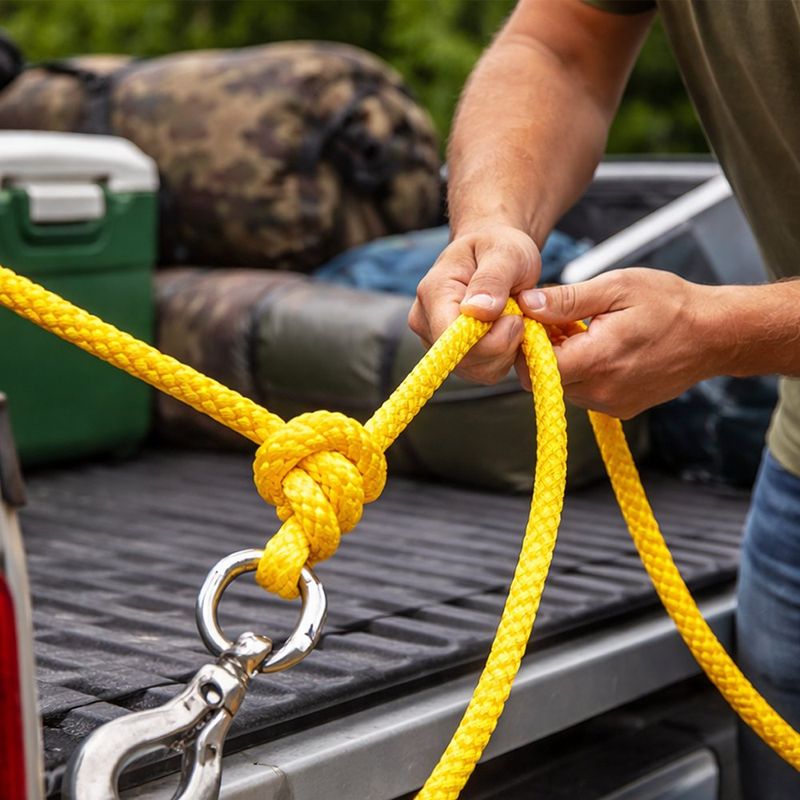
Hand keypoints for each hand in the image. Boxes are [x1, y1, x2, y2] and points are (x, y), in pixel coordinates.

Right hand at [409, 224, 540, 386]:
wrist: (493, 254)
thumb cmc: (498, 248)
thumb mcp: (505, 252)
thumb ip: (492, 279)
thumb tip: (478, 311)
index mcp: (433, 293)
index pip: (451, 338)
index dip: (489, 339)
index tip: (515, 317)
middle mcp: (425, 321)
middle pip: (463, 360)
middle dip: (502, 345)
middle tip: (518, 315)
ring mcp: (435, 342)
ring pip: (475, 371)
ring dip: (505, 352)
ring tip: (511, 318)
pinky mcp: (452, 356)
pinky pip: (482, 373)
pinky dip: (503, 358)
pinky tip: (506, 332)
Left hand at [519, 268, 723, 418]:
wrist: (715, 335)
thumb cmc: (669, 304)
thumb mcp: (616, 288)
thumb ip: (567, 300)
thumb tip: (527, 303)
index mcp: (596, 360)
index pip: (535, 368)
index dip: (528, 343)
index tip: (537, 320)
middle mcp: (601, 391)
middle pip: (545, 380)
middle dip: (544, 351)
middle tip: (562, 321)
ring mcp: (611, 404)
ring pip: (563, 387)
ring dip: (565, 361)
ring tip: (586, 332)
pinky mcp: (620, 409)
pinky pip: (585, 393)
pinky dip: (583, 372)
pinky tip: (602, 348)